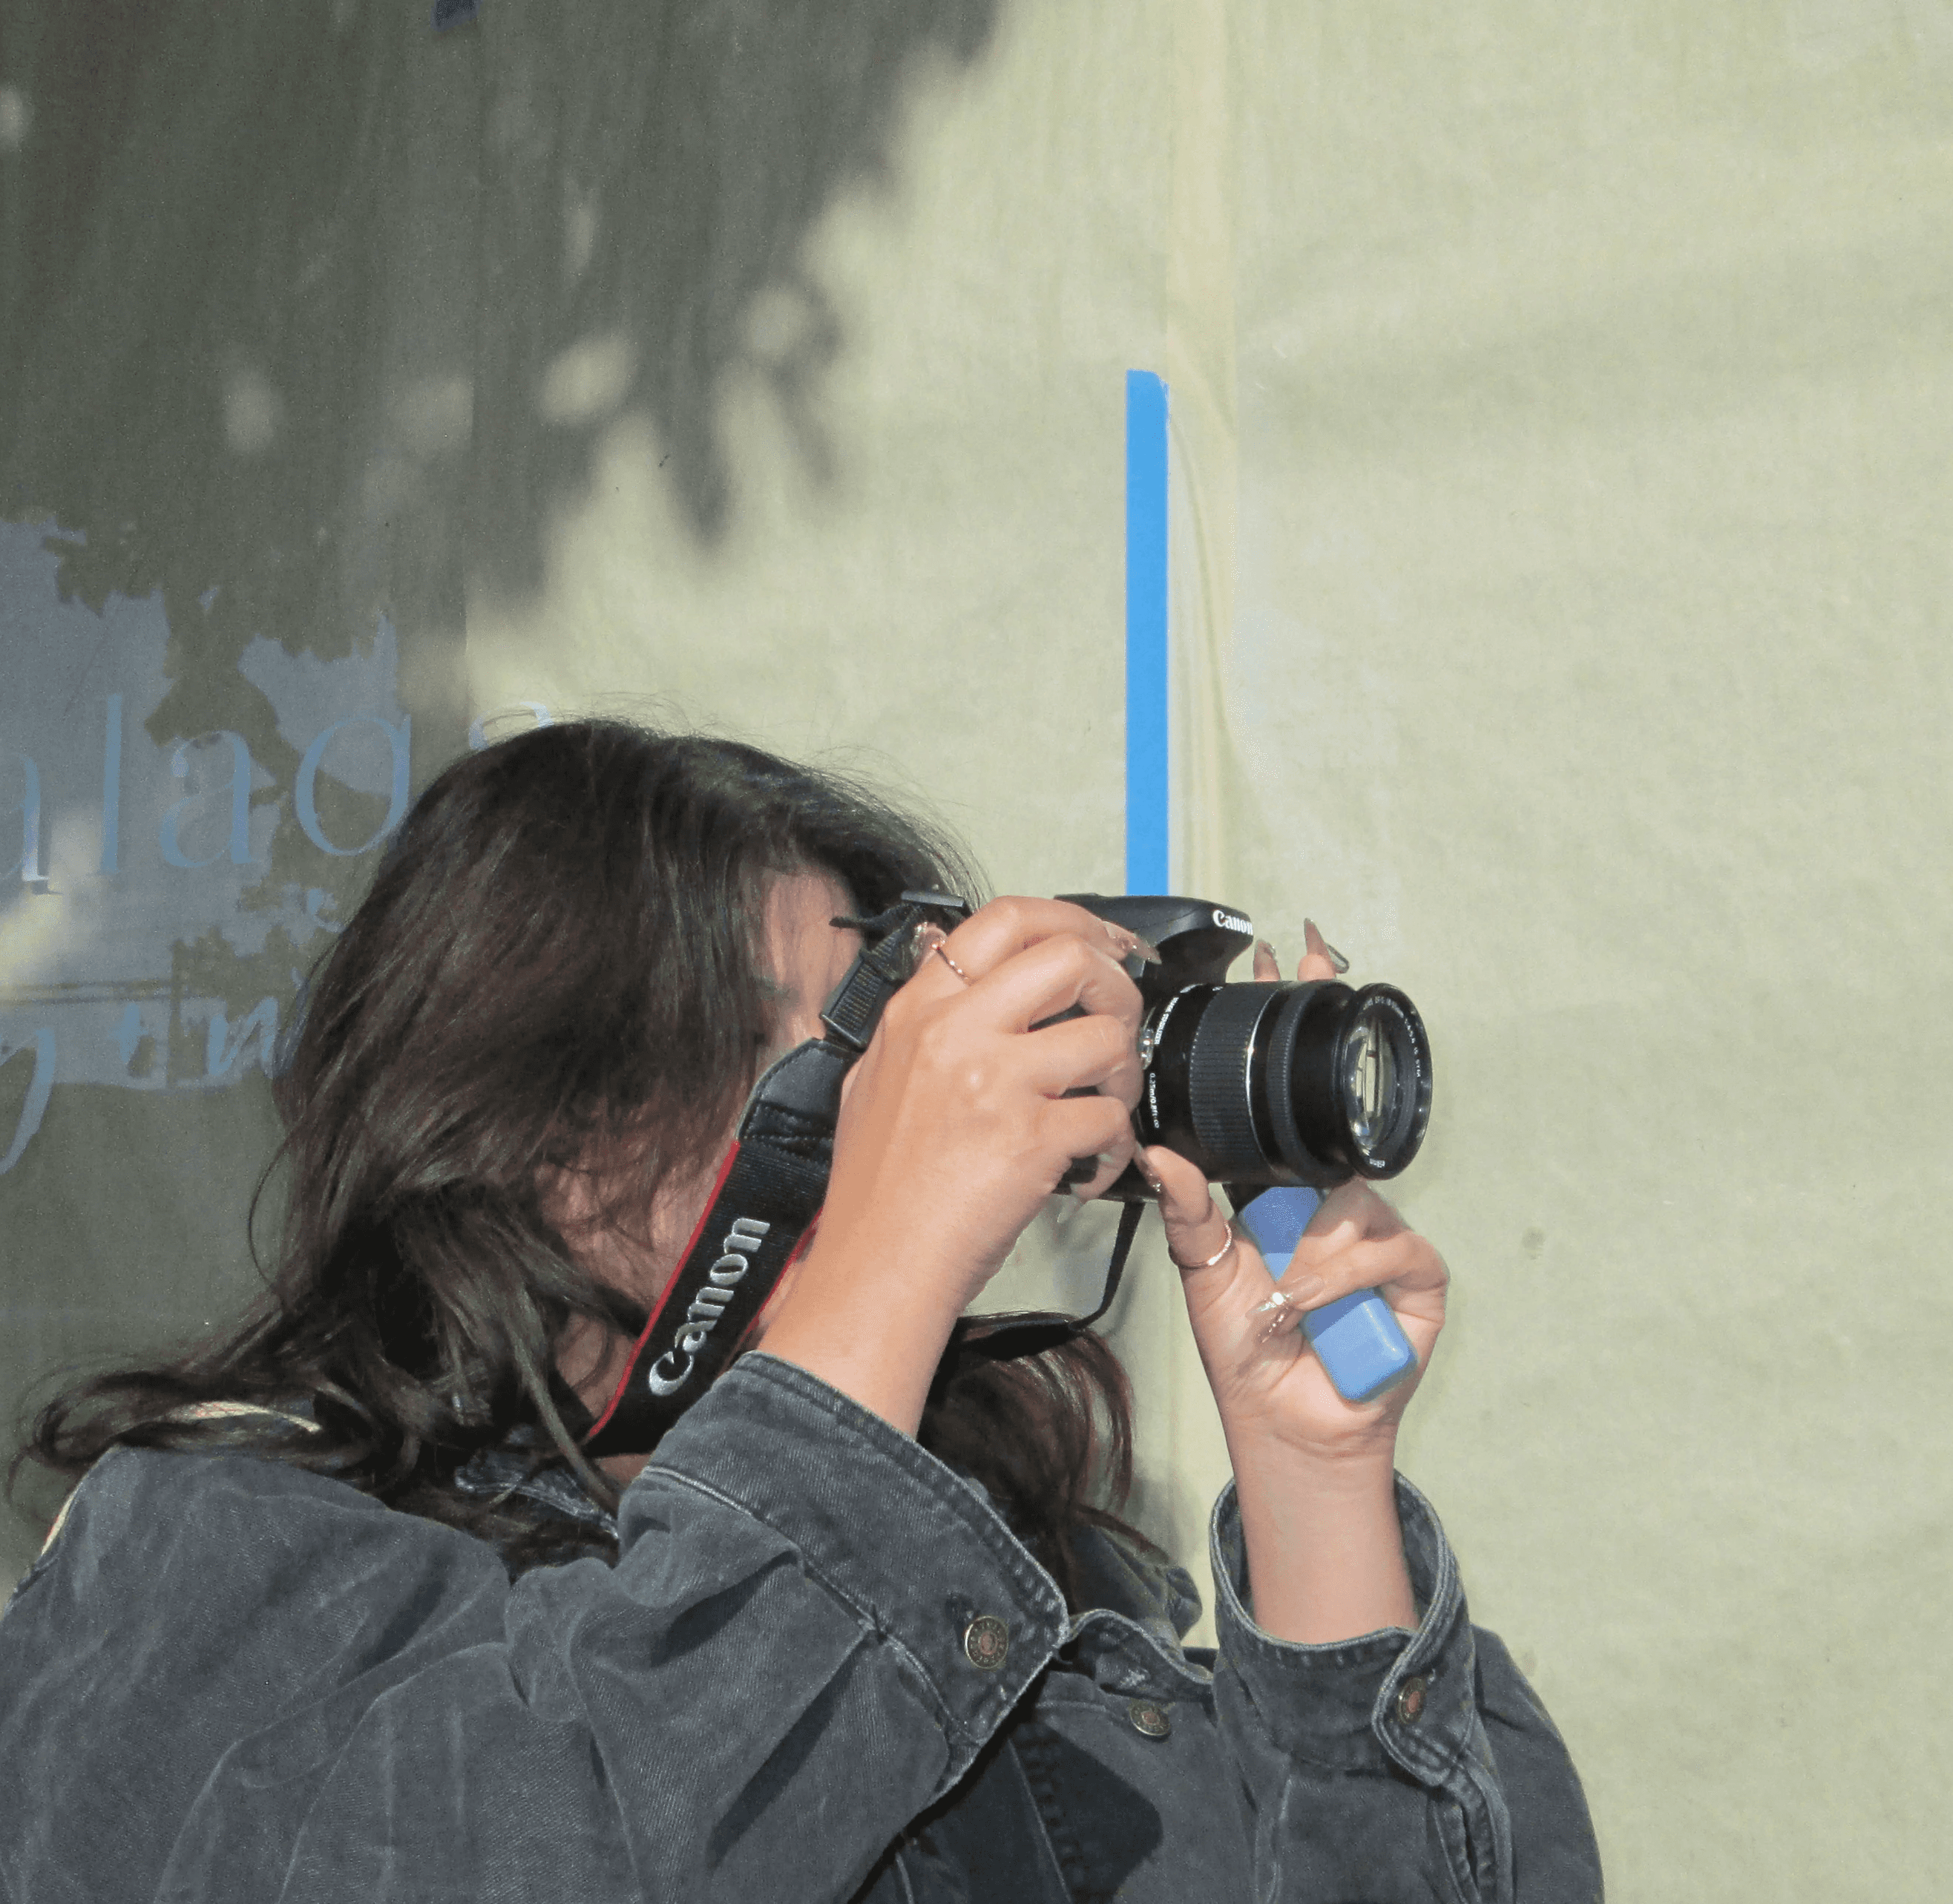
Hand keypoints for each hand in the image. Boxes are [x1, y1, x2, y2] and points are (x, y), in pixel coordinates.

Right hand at [759, 898, 1145, 1430]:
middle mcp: (954, 1033)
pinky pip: (1110, 1118)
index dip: (1073, 920)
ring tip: (1103, 1105)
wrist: (874, 1268)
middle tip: (1119, 1020)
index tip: (1104, 943)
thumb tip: (936, 952)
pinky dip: (1116, 1146)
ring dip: (1123, 1074)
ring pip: (1106, 1036)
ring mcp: (993, 1083)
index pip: (1005, 918)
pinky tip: (1091, 1166)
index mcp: (918, 1011)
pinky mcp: (1030, 1139)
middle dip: (1115, 984)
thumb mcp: (872, 1076)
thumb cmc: (875, 1190)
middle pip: (1068, 956)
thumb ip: (915, 1015)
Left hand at [1143, 923, 1448, 1463]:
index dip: (1297, 1035)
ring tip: (1277, 1298)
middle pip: (1334, 1146)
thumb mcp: (1203, 1269)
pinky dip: (1337, 1281)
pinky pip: (1384, 1248)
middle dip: (1320, 1139)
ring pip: (1351, 1203)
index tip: (1294, 956)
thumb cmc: (1246, 1343)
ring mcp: (1381, 1234)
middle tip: (1294, 1127)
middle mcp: (1338, 1203)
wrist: (1282, 1420)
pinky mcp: (1419, 1273)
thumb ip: (1188, 1209)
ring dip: (1307, 1253)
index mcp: (1287, 1189)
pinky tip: (1307, 1308)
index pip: (1293, 1104)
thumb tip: (1160, 1153)